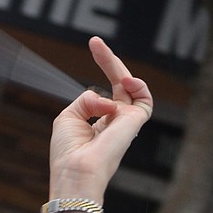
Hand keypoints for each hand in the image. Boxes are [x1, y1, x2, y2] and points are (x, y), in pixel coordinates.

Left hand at [49, 38, 152, 194]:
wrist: (76, 171)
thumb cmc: (68, 152)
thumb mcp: (69, 118)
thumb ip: (86, 99)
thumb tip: (107, 97)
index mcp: (99, 124)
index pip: (103, 93)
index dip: (99, 69)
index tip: (92, 46)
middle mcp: (114, 123)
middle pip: (117, 85)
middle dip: (107, 61)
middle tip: (94, 41)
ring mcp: (125, 123)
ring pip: (129, 87)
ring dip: (115, 67)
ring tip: (101, 53)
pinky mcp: (134, 123)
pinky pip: (144, 99)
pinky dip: (136, 85)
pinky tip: (123, 81)